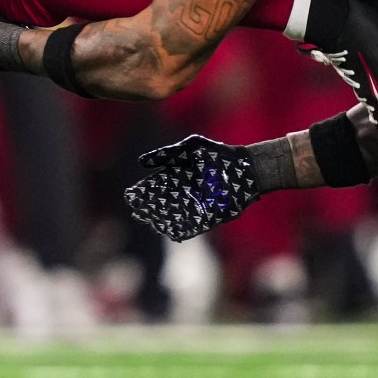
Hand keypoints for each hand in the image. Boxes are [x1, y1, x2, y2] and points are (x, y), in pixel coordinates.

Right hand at [123, 135, 265, 240]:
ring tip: (152, 221)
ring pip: (173, 216)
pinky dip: (181, 230)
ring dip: (162, 220)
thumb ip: (169, 153)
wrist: (245, 167)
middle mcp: (183, 193)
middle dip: (149, 208)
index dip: (142, 192)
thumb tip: (141, 162)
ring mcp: (195, 206)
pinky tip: (171, 231)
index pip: (155, 186)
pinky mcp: (209, 217)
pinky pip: (192, 227)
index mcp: (177, 176)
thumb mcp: (192, 147)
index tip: (131, 195)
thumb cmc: (218, 154)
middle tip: (139, 211)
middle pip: (161, 204)